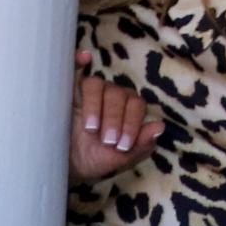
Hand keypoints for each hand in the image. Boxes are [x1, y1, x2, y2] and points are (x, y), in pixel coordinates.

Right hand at [69, 53, 158, 185]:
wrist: (65, 167)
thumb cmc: (96, 160)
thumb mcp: (119, 159)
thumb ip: (140, 144)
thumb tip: (160, 127)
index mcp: (128, 109)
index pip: (136, 104)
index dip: (132, 123)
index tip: (122, 145)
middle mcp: (111, 96)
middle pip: (118, 94)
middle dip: (114, 119)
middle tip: (106, 141)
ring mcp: (89, 93)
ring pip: (96, 85)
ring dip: (95, 105)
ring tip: (90, 128)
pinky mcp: (67, 93)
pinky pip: (73, 72)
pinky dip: (77, 62)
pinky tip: (83, 58)